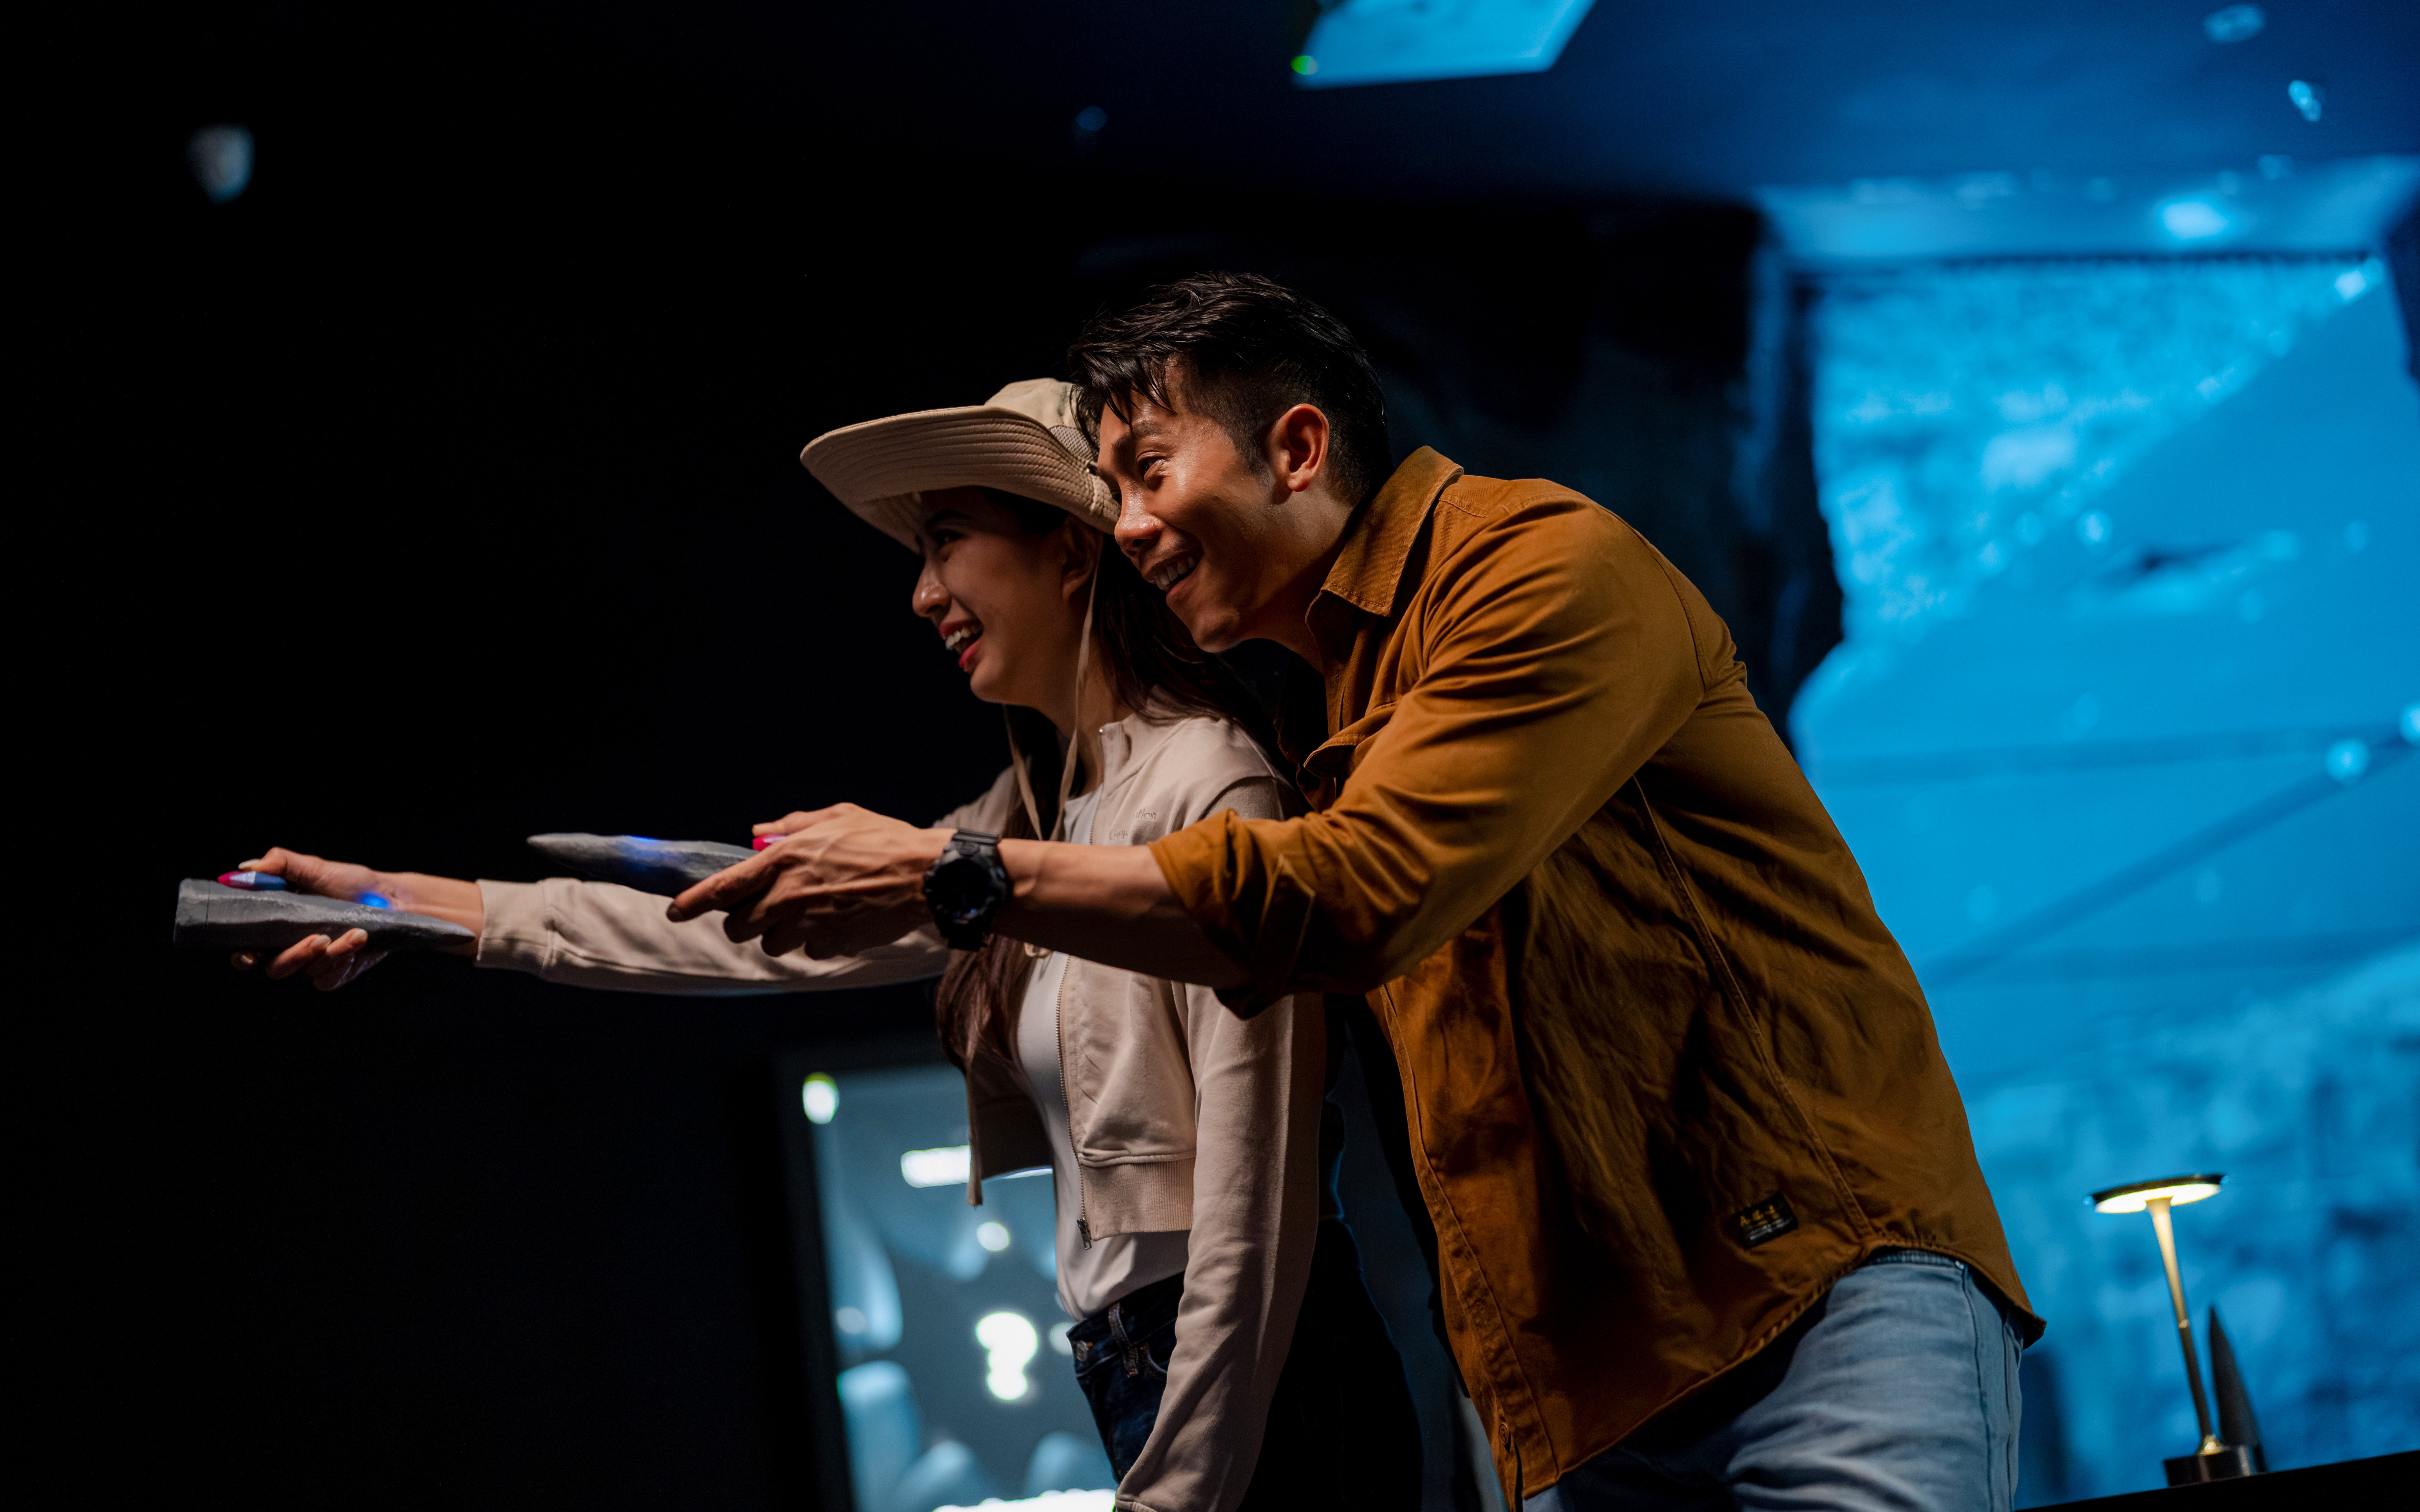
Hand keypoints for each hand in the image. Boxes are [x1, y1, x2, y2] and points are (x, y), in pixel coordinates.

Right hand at [226, 847, 389, 990]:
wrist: (391, 898)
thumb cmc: (351, 883)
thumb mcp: (315, 867)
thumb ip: (280, 865)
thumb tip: (244, 869)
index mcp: (276, 927)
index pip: (246, 951)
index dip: (242, 956)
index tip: (249, 953)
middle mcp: (290, 949)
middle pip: (274, 969)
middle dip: (294, 957)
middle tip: (319, 938)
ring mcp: (313, 964)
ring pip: (306, 974)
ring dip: (331, 954)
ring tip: (356, 933)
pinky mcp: (337, 973)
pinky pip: (329, 981)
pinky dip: (342, 964)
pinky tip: (358, 944)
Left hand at [666, 804, 947, 957]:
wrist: (927, 875)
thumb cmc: (883, 840)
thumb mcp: (837, 816)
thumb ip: (791, 825)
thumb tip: (757, 834)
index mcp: (784, 860)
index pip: (722, 888)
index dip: (692, 902)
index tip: (674, 912)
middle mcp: (789, 895)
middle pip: (740, 925)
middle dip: (746, 919)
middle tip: (767, 907)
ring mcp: (809, 924)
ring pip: (772, 944)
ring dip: (782, 932)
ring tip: (811, 911)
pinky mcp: (831, 944)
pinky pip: (808, 951)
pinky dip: (817, 940)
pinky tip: (839, 920)